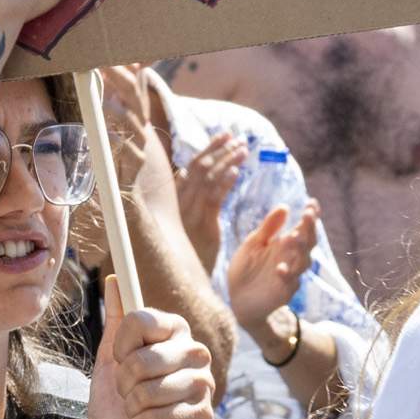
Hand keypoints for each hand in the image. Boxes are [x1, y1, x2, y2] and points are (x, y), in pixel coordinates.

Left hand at [87, 292, 217, 418]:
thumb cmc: (120, 407)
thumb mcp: (109, 362)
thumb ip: (116, 323)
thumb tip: (115, 279)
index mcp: (174, 333)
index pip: (142, 318)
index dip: (121, 343)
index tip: (118, 358)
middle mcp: (194, 353)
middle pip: (145, 356)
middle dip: (124, 382)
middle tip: (129, 393)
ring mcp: (203, 386)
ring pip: (151, 389)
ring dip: (133, 407)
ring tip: (139, 413)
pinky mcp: (204, 418)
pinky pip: (159, 417)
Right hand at [174, 130, 246, 271]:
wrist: (183, 282)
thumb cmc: (184, 253)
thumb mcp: (183, 223)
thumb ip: (186, 201)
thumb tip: (190, 176)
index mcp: (176, 199)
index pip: (192, 166)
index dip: (208, 149)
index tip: (224, 136)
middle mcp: (180, 202)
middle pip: (200, 167)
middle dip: (219, 149)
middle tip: (237, 136)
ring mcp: (191, 213)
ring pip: (207, 179)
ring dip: (226, 160)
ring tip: (243, 148)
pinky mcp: (203, 226)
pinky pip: (214, 199)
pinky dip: (224, 182)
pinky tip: (236, 170)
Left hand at [228, 200, 322, 332]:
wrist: (236, 298)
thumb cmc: (247, 268)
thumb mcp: (254, 244)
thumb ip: (269, 227)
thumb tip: (284, 206)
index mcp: (285, 245)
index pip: (303, 229)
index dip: (310, 217)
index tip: (312, 202)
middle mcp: (291, 259)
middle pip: (307, 243)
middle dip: (309, 229)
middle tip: (308, 214)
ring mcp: (290, 276)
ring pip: (302, 262)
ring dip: (299, 250)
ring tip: (293, 237)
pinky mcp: (283, 293)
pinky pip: (289, 284)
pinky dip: (286, 275)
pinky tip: (280, 268)